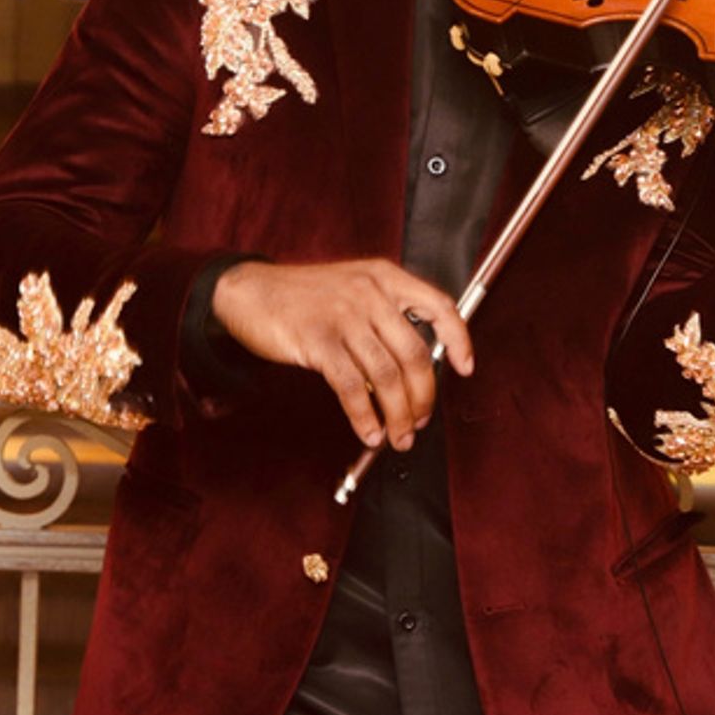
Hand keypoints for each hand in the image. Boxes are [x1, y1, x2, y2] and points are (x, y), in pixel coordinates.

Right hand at [211, 258, 471, 450]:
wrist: (250, 291)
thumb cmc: (305, 296)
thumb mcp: (354, 288)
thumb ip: (385, 316)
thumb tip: (414, 367)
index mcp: (385, 277)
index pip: (439, 306)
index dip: (458, 340)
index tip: (464, 368)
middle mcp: (370, 293)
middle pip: (415, 354)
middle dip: (423, 397)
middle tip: (420, 421)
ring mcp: (344, 316)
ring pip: (386, 376)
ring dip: (397, 414)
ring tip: (397, 437)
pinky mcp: (318, 341)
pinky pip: (351, 387)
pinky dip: (364, 416)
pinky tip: (368, 431)